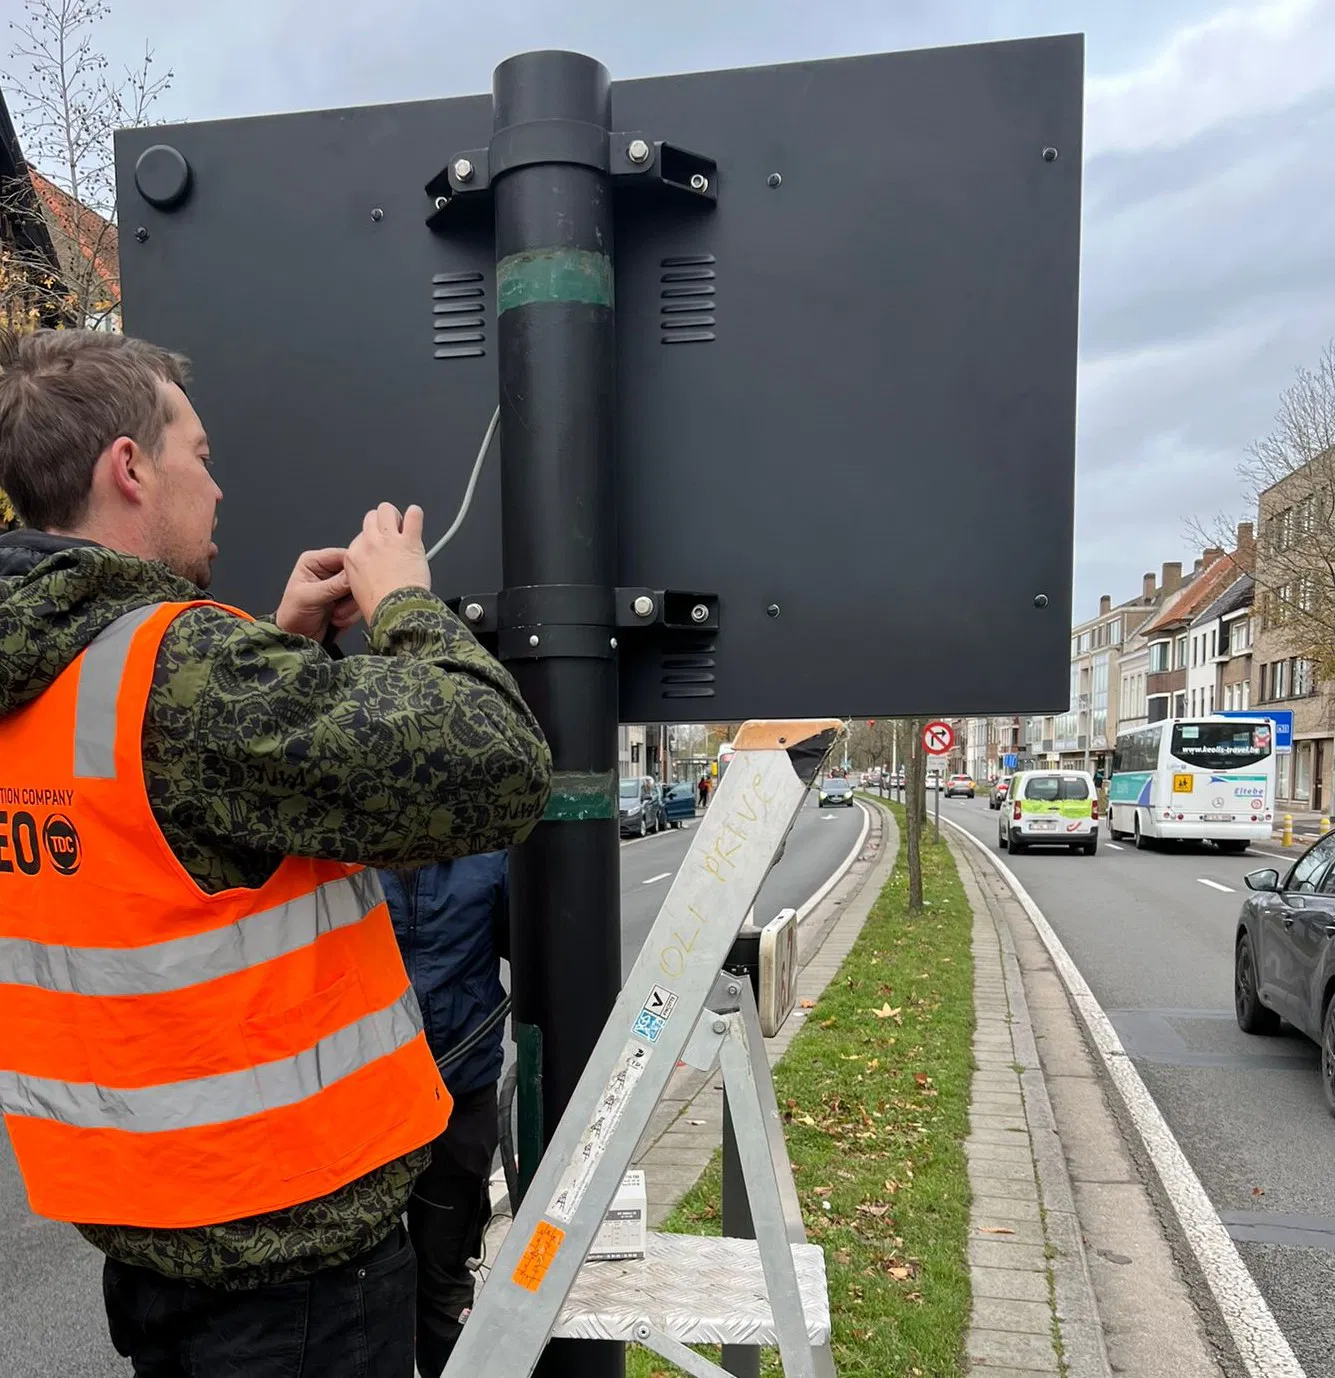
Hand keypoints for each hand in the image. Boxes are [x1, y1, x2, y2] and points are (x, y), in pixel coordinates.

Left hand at [274, 547, 358, 640]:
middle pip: (355, 573)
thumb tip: (354, 576)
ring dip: (351, 606)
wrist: (296, 639)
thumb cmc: (292, 615)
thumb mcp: (309, 597)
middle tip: (342, 606)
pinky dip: (352, 614)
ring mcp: (339, 586)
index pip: (343, 555)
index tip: (357, 582)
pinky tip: (338, 620)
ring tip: (336, 615)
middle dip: (351, 592)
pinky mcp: (347, 601)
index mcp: (315, 561)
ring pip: (360, 590)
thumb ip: (333, 586)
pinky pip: (360, 603)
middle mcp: (329, 571)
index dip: (354, 567)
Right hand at [344, 502, 430, 625]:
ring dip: (395, 516)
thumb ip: (362, 573)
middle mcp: (369, 544)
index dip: (373, 541)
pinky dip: (415, 515)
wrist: (396, 611)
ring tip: (403, 525)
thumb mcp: (358, 590)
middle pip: (371, 518)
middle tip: (392, 534)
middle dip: (382, 523)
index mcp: (353, 556)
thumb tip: (370, 570)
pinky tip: (416, 518)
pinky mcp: (409, 541)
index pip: (360, 535)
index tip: (381, 549)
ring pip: (386, 510)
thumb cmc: (380, 607)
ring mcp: (389, 540)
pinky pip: (413, 516)